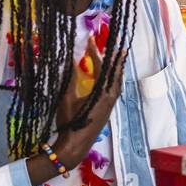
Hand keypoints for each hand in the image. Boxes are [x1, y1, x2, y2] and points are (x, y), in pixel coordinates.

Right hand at [53, 36, 127, 166]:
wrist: (76, 145)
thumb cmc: (70, 122)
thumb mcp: (67, 99)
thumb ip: (70, 79)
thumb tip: (70, 60)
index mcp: (101, 92)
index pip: (101, 67)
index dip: (95, 52)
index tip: (90, 41)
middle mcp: (110, 97)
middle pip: (115, 74)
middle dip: (116, 60)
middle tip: (119, 47)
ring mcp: (110, 104)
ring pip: (117, 82)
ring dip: (117, 70)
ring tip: (118, 60)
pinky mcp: (108, 110)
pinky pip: (115, 90)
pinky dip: (115, 80)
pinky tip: (111, 79)